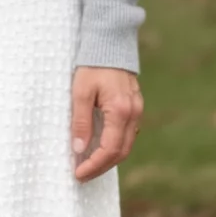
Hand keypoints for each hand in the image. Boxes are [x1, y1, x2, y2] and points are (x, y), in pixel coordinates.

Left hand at [70, 65, 143, 182]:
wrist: (110, 41)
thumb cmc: (92, 64)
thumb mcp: (80, 92)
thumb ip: (81, 121)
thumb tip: (79, 149)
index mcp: (120, 110)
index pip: (109, 149)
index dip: (94, 165)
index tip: (78, 174)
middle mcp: (133, 113)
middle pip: (121, 152)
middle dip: (101, 167)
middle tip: (82, 175)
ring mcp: (137, 110)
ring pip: (126, 145)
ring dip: (108, 158)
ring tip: (88, 165)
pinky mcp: (135, 106)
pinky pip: (127, 134)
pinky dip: (114, 146)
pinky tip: (100, 147)